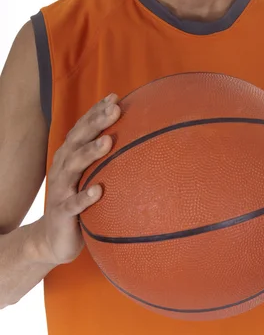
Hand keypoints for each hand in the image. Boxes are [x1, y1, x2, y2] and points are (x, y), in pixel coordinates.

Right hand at [36, 93, 120, 265]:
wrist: (52, 239)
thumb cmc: (79, 199)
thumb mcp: (89, 175)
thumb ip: (105, 158)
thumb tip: (140, 139)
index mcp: (70, 155)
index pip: (83, 128)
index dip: (96, 111)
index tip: (115, 97)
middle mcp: (62, 167)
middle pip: (78, 139)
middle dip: (96, 122)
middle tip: (115, 109)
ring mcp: (60, 190)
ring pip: (73, 166)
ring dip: (90, 152)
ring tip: (108, 141)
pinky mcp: (62, 214)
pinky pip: (73, 204)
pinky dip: (84, 197)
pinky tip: (99, 191)